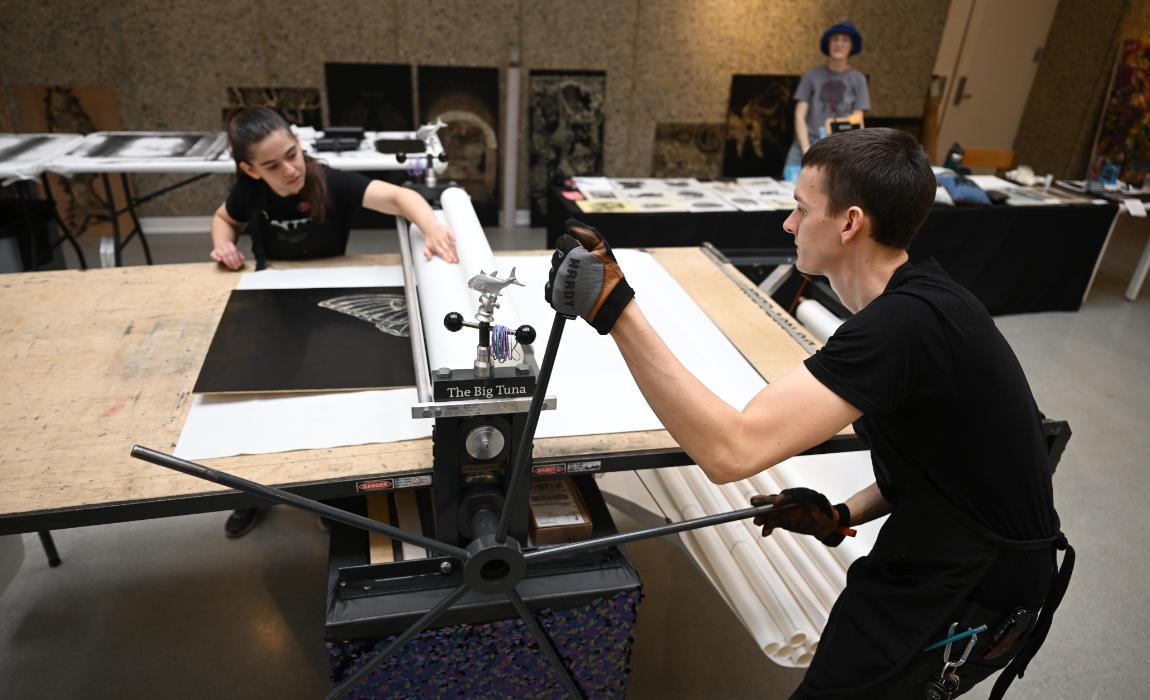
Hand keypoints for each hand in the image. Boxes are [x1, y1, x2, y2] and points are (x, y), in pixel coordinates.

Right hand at [210, 241, 244, 270]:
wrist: (222, 245)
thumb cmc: (230, 250)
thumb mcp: (236, 251)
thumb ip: (239, 254)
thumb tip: (242, 258)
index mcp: (229, 244)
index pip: (233, 250)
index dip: (236, 258)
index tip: (239, 264)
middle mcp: (223, 245)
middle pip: (228, 253)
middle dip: (232, 261)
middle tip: (235, 267)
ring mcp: (217, 248)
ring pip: (222, 254)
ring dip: (227, 262)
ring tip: (231, 267)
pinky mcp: (213, 252)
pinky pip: (213, 254)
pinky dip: (216, 257)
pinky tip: (219, 260)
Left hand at [423, 224, 458, 262]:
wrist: (430, 227)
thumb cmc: (430, 239)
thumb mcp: (426, 246)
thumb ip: (427, 253)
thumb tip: (429, 258)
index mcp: (435, 245)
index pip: (441, 252)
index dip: (446, 257)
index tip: (450, 261)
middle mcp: (439, 240)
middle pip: (447, 249)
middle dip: (452, 255)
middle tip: (456, 260)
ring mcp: (444, 236)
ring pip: (450, 244)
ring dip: (454, 250)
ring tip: (459, 255)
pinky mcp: (447, 231)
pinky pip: (451, 234)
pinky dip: (453, 238)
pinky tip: (456, 243)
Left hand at [545, 218, 634, 334]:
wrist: (610, 304)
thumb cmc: (609, 275)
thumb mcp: (602, 248)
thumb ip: (585, 232)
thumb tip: (568, 224)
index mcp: (571, 253)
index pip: (562, 241)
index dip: (573, 246)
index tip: (583, 255)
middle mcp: (561, 267)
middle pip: (557, 257)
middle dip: (568, 260)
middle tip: (584, 270)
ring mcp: (557, 284)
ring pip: (554, 273)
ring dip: (564, 275)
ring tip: (580, 282)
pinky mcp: (555, 298)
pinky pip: (550, 289)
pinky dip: (559, 289)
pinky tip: (572, 290)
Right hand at [751, 487, 852, 546]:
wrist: (825, 524)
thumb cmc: (827, 514)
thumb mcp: (827, 511)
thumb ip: (819, 509)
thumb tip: (812, 509)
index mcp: (802, 494)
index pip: (791, 495)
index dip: (783, 498)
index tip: (776, 503)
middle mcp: (790, 500)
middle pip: (775, 500)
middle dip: (765, 502)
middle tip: (754, 503)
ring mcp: (784, 510)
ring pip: (771, 512)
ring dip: (763, 516)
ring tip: (756, 522)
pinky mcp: (782, 519)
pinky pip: (773, 523)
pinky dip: (768, 527)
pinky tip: (765, 532)